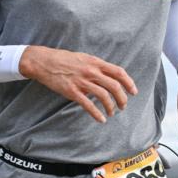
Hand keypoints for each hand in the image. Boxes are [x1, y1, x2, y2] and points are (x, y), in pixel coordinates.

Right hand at [19, 45, 136, 122]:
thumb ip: (96, 66)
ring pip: (103, 96)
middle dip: (122, 98)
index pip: (118, 72)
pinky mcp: (72, 91)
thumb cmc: (63, 59)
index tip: (133, 92)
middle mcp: (91, 71)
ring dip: (111, 107)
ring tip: (112, 113)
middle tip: (123, 106)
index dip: (129, 83)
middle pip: (114, 86)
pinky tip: (101, 119)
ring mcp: (81, 82)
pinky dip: (96, 114)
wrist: (44, 62)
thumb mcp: (83, 58)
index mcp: (95, 62)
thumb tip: (108, 75)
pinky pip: (88, 105)